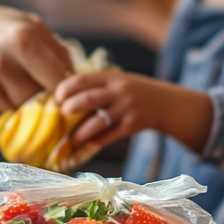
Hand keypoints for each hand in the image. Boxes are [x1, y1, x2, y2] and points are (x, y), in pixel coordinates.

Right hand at [0, 3, 73, 114]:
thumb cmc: (2, 28)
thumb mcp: (34, 27)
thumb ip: (58, 54)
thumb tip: (78, 85)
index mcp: (23, 40)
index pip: (58, 82)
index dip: (68, 93)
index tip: (72, 95)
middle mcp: (2, 62)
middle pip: (41, 101)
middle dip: (49, 102)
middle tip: (52, 96)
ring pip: (23, 111)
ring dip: (30, 107)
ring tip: (26, 89)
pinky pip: (5, 113)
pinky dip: (11, 107)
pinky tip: (7, 90)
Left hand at [55, 70, 212, 154]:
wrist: (167, 103)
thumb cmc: (135, 91)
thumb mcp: (118, 79)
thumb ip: (96, 84)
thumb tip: (63, 92)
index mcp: (111, 77)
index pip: (82, 79)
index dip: (65, 89)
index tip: (56, 97)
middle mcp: (119, 91)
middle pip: (87, 99)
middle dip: (69, 109)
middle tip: (61, 116)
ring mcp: (126, 109)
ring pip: (97, 122)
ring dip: (79, 133)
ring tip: (68, 141)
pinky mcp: (132, 125)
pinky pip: (109, 136)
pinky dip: (94, 142)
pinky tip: (84, 146)